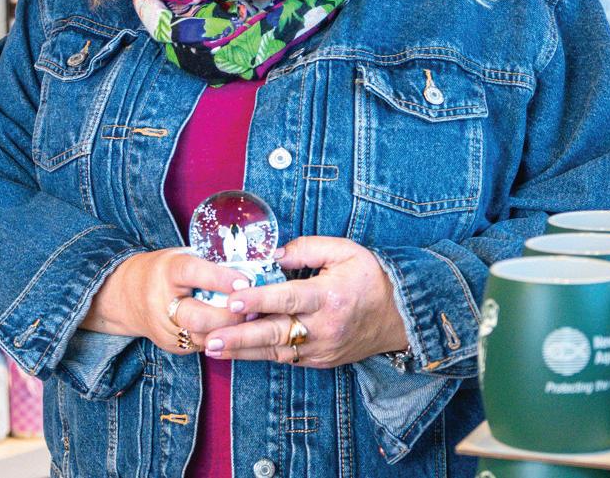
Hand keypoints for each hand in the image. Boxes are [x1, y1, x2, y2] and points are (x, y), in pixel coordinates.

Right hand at [82, 248, 249, 354]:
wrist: (128, 296)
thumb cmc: (165, 270)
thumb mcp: (183, 256)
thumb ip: (211, 264)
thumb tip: (250, 269)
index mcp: (169, 271)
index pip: (195, 274)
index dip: (222, 279)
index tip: (245, 282)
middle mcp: (164, 301)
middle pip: (199, 316)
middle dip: (230, 316)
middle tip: (253, 310)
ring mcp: (166, 328)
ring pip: (203, 337)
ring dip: (230, 331)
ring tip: (250, 322)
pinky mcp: (172, 345)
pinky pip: (201, 345)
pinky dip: (220, 338)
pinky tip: (235, 331)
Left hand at [201, 236, 408, 367]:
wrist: (399, 315)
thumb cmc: (369, 277)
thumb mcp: (344, 250)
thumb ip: (307, 248)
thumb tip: (272, 255)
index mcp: (329, 296)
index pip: (288, 298)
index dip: (259, 299)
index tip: (232, 300)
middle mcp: (324, 327)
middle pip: (276, 333)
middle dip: (240, 336)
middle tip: (210, 336)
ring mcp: (322, 348)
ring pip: (276, 352)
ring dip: (243, 350)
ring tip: (212, 348)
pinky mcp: (321, 360)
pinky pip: (287, 359)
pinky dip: (261, 355)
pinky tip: (238, 352)